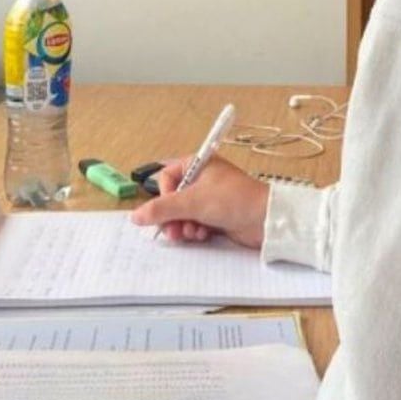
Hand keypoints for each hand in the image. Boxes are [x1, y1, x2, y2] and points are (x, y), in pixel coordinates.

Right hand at [130, 155, 268, 248]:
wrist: (266, 220)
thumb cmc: (232, 200)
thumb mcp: (193, 202)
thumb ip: (161, 209)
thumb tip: (134, 216)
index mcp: (199, 164)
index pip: (167, 178)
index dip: (164, 196)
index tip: (168, 210)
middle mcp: (203, 179)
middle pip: (173, 199)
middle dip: (173, 217)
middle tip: (175, 232)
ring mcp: (210, 198)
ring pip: (183, 214)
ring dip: (184, 226)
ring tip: (194, 232)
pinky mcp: (217, 216)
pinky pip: (195, 223)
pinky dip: (196, 230)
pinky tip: (204, 234)